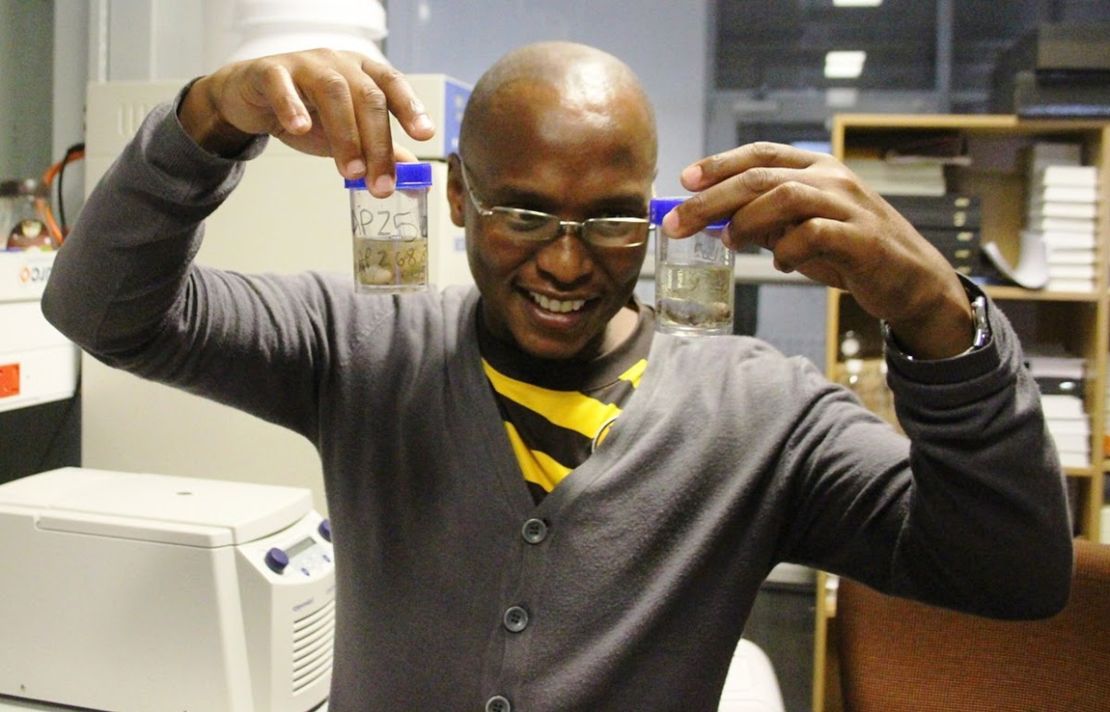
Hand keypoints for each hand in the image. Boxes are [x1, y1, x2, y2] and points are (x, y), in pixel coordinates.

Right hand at [178, 48, 433, 195]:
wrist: (253, 101)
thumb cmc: (308, 113)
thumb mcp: (350, 136)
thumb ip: (382, 154)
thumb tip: (416, 186)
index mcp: (363, 73)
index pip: (392, 84)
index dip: (411, 108)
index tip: (424, 135)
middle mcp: (339, 63)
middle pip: (367, 97)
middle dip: (377, 143)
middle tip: (380, 183)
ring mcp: (305, 64)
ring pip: (333, 92)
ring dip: (345, 134)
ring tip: (350, 171)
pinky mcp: (270, 72)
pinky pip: (282, 84)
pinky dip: (293, 105)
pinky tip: (301, 128)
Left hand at [662, 142, 974, 358]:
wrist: (912, 281)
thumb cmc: (851, 253)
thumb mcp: (803, 231)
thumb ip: (766, 222)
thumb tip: (716, 222)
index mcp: (818, 169)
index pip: (761, 154)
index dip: (720, 164)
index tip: (685, 180)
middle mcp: (833, 179)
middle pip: (761, 177)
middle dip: (712, 199)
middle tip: (679, 222)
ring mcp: (849, 206)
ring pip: (784, 196)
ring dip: (746, 221)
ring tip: (729, 242)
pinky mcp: (861, 239)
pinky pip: (813, 234)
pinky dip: (787, 250)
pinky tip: (781, 264)